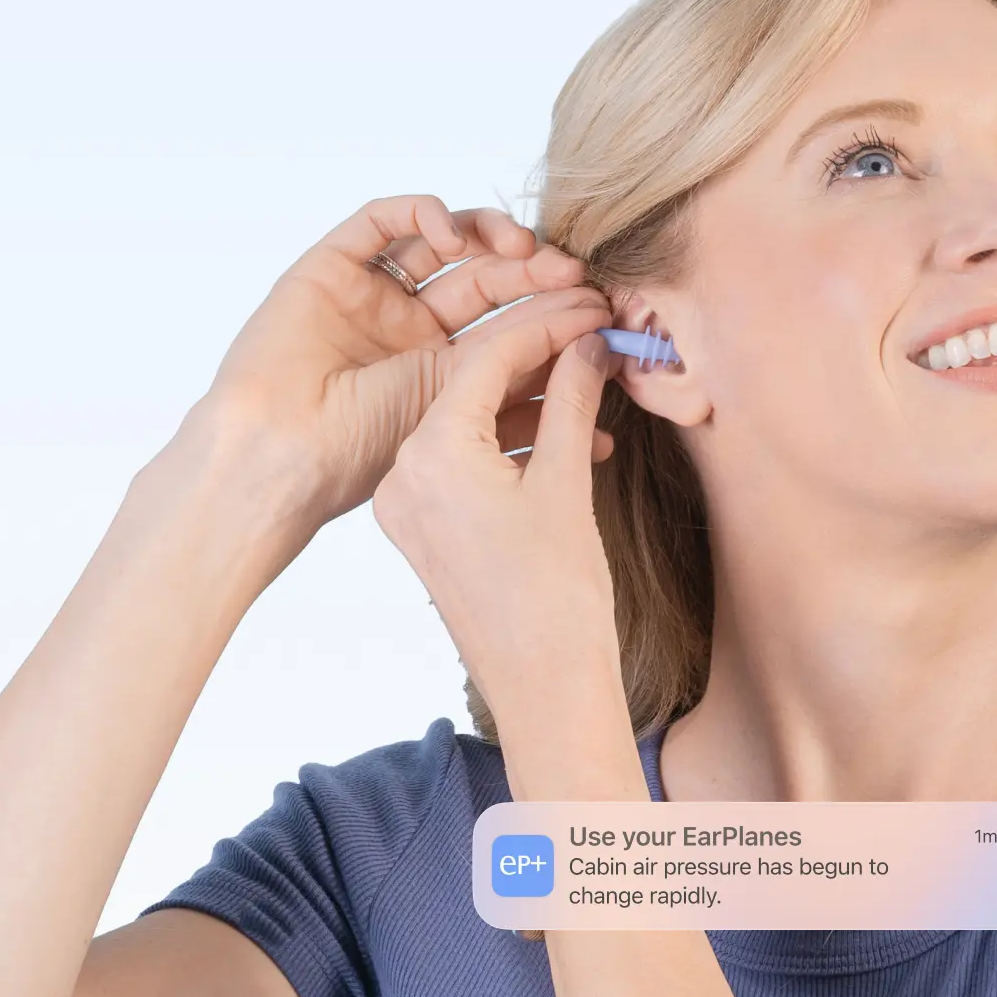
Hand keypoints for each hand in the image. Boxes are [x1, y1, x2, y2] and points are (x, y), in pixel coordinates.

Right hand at [189, 193, 614, 535]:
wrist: (283, 458)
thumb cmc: (364, 458)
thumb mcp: (466, 421)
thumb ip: (525, 394)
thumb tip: (601, 389)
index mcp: (443, 371)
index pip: (511, 325)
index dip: (556, 312)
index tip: (600, 313)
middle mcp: (411, 329)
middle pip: (486, 281)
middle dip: (535, 273)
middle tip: (576, 274)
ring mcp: (372, 295)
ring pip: (444, 244)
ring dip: (491, 236)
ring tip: (526, 249)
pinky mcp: (331, 265)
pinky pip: (383, 220)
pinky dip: (425, 214)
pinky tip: (457, 237)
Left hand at [370, 293, 626, 712]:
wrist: (544, 691)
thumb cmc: (558, 600)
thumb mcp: (568, 483)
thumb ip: (572, 401)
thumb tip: (587, 345)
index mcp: (430, 453)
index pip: (487, 357)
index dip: (547, 323)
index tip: (593, 306)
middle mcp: (404, 475)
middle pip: (473, 385)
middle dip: (537, 355)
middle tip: (592, 331)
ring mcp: (409, 506)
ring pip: (471, 424)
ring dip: (529, 399)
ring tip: (589, 377)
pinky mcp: (425, 531)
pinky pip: (467, 463)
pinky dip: (513, 443)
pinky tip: (566, 430)